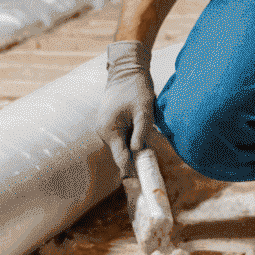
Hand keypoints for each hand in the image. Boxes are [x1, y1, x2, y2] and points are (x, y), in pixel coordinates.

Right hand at [98, 40, 155, 177]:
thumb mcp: (144, 110)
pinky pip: (121, 137)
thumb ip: (141, 132)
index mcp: (109, 130)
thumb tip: (138, 153)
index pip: (121, 158)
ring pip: (122, 145)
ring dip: (134, 146)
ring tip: (149, 146)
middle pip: (121, 153)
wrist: (126, 69)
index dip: (130, 171)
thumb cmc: (136, 88)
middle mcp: (104, 131)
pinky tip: (141, 133)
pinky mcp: (110, 123)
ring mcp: (105, 127)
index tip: (139, 185)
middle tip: (150, 169)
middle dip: (135, 159)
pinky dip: (131, 138)